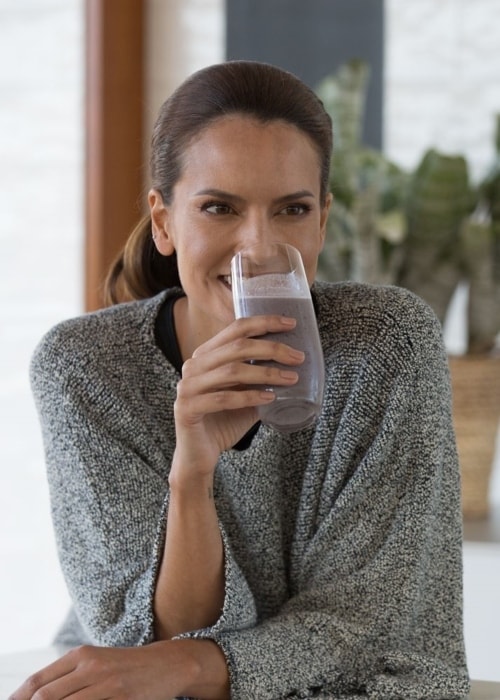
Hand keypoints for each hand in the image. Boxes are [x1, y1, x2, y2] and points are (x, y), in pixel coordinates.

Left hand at [9, 640, 228, 699]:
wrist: (168, 664)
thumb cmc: (128, 667)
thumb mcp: (98, 663)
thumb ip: (69, 676)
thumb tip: (36, 695)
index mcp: (81, 655)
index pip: (37, 682)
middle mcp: (90, 666)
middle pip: (45, 698)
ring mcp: (106, 684)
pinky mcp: (121, 699)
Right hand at [172, 314, 304, 474]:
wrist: (199, 456)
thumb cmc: (224, 421)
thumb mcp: (246, 393)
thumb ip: (260, 376)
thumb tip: (294, 360)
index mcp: (205, 355)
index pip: (236, 329)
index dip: (264, 322)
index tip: (291, 324)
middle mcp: (193, 365)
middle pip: (237, 346)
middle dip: (272, 349)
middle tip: (298, 358)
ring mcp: (187, 386)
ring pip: (232, 371)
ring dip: (266, 373)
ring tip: (291, 379)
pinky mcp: (186, 408)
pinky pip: (223, 398)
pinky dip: (250, 397)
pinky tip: (270, 398)